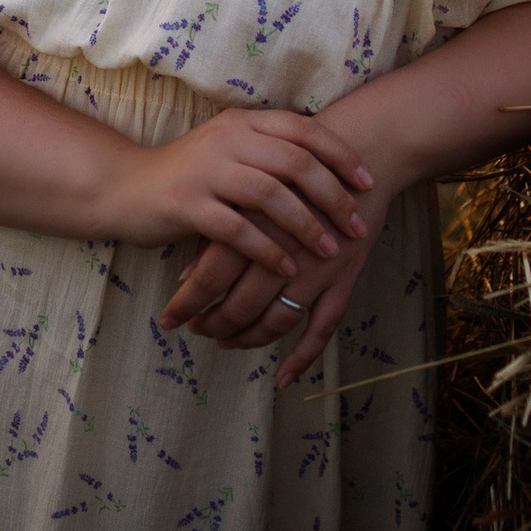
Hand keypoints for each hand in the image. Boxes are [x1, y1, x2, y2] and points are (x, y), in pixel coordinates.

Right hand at [100, 108, 373, 277]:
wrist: (125, 187)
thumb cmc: (189, 173)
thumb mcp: (230, 149)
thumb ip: (270, 150)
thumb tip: (330, 167)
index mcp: (243, 122)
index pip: (304, 130)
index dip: (341, 156)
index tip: (368, 183)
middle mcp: (227, 140)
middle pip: (295, 163)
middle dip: (334, 197)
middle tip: (356, 226)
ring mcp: (206, 171)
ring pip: (271, 195)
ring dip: (307, 226)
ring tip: (329, 251)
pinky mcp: (187, 204)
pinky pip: (238, 229)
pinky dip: (269, 250)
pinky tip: (287, 268)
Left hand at [159, 184, 391, 386]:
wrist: (363, 152)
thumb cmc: (298, 166)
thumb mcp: (254, 188)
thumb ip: (222, 230)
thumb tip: (187, 277)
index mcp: (254, 224)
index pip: (209, 278)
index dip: (186, 303)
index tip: (168, 319)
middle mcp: (283, 252)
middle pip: (240, 306)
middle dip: (213, 325)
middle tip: (197, 332)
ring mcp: (317, 271)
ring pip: (275, 322)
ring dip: (248, 339)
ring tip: (227, 343)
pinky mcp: (344, 280)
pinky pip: (322, 330)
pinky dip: (301, 358)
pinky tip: (283, 378)